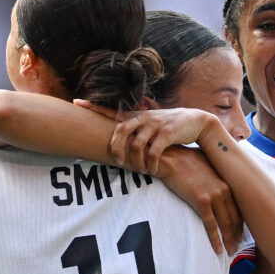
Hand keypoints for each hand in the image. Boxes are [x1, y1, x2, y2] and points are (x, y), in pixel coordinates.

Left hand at [76, 104, 212, 175]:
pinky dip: (150, 165)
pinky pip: (153, 152)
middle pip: (120, 132)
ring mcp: (155, 125)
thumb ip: (138, 128)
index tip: (77, 102)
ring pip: (136, 145)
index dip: (94, 107)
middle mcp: (144, 118)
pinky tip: (152, 172)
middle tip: (119, 163)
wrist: (197, 121)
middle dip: (116, 149)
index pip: (113, 111)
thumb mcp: (153, 123)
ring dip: (136, 162)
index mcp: (138, 115)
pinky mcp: (167, 134)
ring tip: (139, 171)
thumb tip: (122, 139)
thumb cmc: (172, 126)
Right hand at [155, 146, 242, 255]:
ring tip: (230, 251)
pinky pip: (211, 225)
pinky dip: (215, 239)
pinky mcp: (202, 201)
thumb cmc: (184, 160)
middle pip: (235, 217)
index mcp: (226, 181)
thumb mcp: (206, 166)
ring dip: (228, 240)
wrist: (170, 157)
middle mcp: (224, 188)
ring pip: (226, 223)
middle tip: (236, 247)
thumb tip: (212, 182)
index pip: (238, 207)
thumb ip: (214, 176)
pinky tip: (218, 249)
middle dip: (236, 234)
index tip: (239, 233)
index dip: (239, 222)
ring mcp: (214, 195)